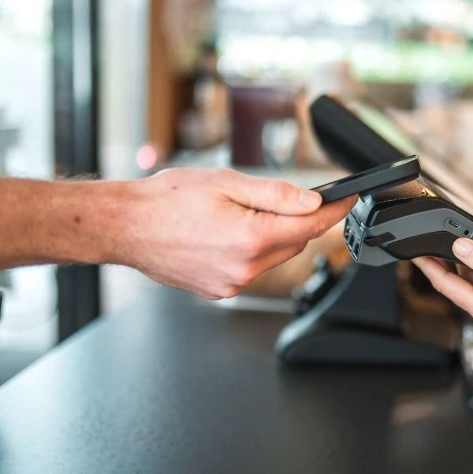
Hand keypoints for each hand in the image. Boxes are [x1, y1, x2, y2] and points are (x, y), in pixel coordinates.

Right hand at [118, 169, 355, 299]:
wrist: (125, 227)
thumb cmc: (166, 201)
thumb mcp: (226, 182)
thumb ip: (274, 194)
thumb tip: (312, 202)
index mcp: (249, 238)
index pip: (310, 226)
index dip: (334, 212)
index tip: (347, 200)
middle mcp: (244, 268)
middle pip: (295, 243)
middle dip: (299, 220)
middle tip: (289, 198)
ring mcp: (232, 284)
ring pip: (273, 257)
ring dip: (274, 236)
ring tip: (244, 213)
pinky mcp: (220, 291)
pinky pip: (251, 269)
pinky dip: (253, 251)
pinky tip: (229, 233)